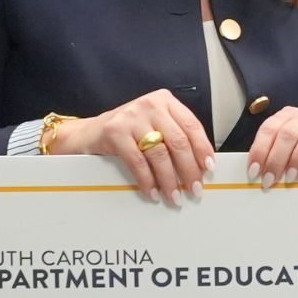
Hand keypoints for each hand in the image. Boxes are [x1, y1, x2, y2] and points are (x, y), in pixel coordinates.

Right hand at [66, 90, 214, 202]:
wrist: (89, 133)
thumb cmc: (127, 131)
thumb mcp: (153, 124)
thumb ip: (174, 136)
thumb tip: (199, 165)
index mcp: (164, 101)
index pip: (191, 125)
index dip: (203, 148)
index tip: (209, 168)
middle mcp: (150, 105)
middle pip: (178, 141)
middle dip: (189, 169)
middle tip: (195, 188)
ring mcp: (131, 117)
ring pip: (160, 153)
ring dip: (170, 180)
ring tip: (174, 195)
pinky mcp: (115, 132)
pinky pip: (138, 162)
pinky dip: (148, 181)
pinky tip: (153, 191)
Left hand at [246, 106, 297, 186]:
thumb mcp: (288, 147)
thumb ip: (273, 154)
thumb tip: (258, 175)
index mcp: (286, 117)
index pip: (268, 129)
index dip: (259, 150)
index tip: (254, 171)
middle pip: (287, 134)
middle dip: (275, 160)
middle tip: (270, 180)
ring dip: (297, 158)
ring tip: (290, 178)